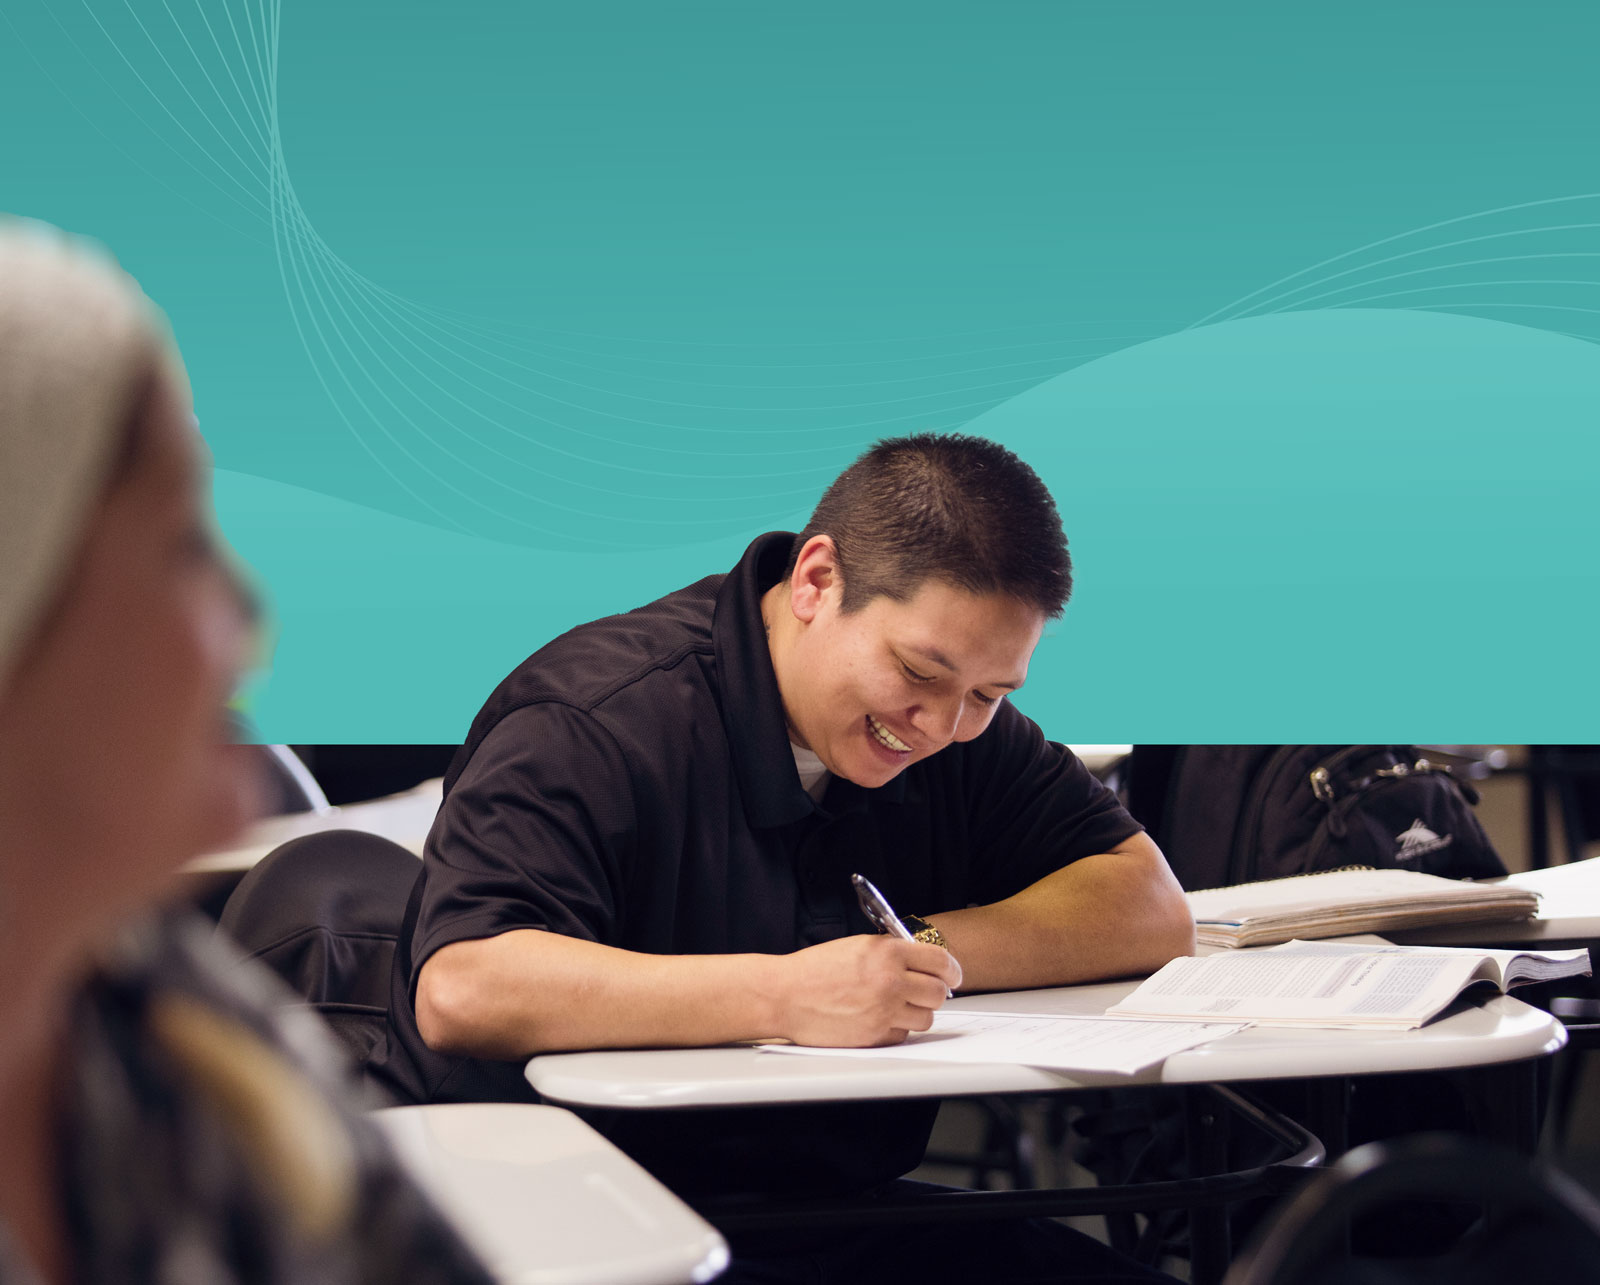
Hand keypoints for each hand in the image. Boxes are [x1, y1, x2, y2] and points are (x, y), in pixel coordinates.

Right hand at [773, 935, 961, 1047]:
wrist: (785, 994)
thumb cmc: (815, 969)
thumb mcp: (858, 947)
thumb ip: (891, 952)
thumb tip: (922, 963)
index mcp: (887, 953)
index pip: (940, 960)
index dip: (952, 970)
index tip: (952, 975)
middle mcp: (890, 981)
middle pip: (938, 993)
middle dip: (934, 993)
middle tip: (923, 992)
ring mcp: (884, 1011)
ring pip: (925, 1018)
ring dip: (916, 1013)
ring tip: (895, 1006)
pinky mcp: (875, 1035)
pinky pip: (903, 1036)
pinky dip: (895, 1029)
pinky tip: (876, 1019)